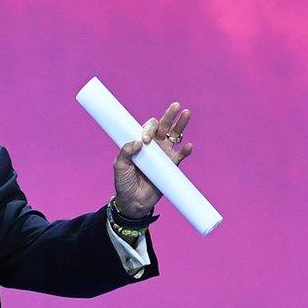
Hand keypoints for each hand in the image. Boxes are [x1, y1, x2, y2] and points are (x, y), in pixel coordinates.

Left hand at [113, 102, 193, 217]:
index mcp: (140, 142)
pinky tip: (188, 146)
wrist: (133, 201)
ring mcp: (164, 155)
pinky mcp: (171, 166)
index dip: (148, 129)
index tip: (145, 140)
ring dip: (181, 125)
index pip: (147, 128)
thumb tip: (139, 143)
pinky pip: (181, 155)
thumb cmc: (124, 182)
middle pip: (163, 126)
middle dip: (169, 115)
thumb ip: (125, 153)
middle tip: (176, 106)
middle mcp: (153, 146)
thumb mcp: (119, 166)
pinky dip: (186, 150)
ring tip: (186, 114)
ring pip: (175, 136)